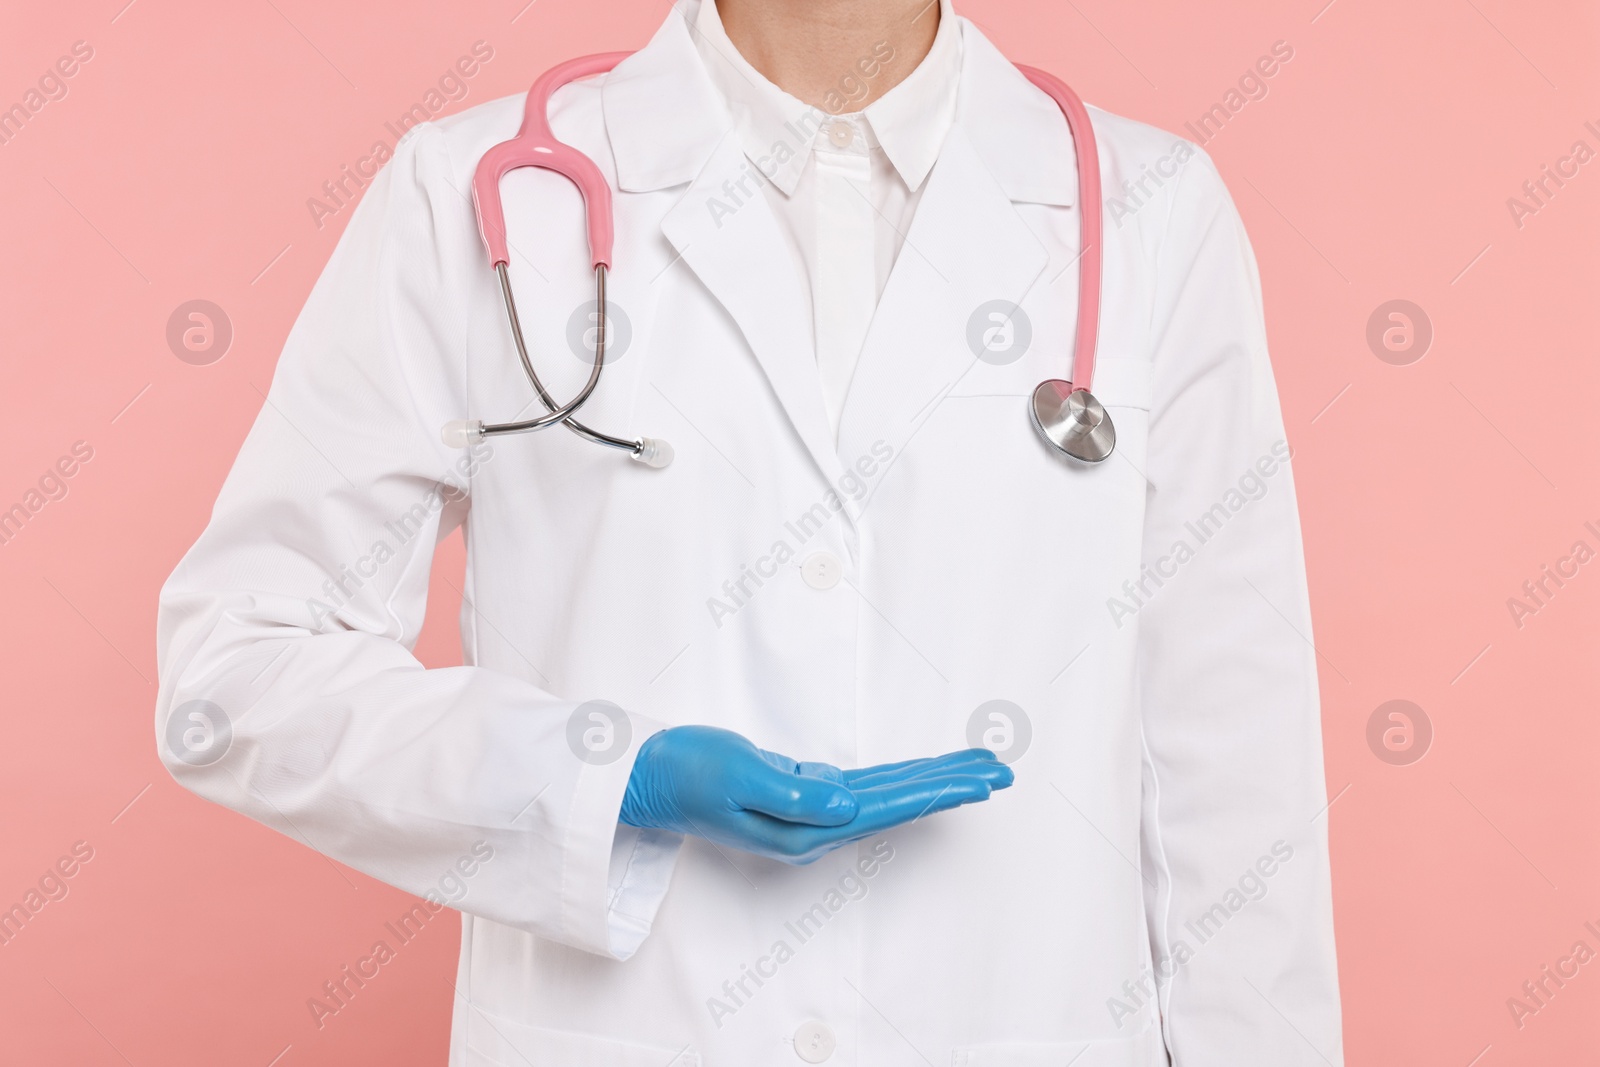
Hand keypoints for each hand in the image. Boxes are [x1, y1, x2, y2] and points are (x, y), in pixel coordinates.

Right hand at [619, 725, 1012, 863]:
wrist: (649, 777)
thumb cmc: (688, 774)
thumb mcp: (739, 779)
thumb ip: (795, 796)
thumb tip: (850, 806)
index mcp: (805, 828)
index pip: (888, 806)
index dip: (937, 790)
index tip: (981, 781)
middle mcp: (816, 824)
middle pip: (899, 801)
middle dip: (952, 783)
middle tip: (1003, 770)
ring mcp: (810, 809)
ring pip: (886, 791)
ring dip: (932, 777)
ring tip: (977, 768)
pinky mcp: (800, 790)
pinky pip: (863, 781)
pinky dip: (898, 774)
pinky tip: (922, 773)